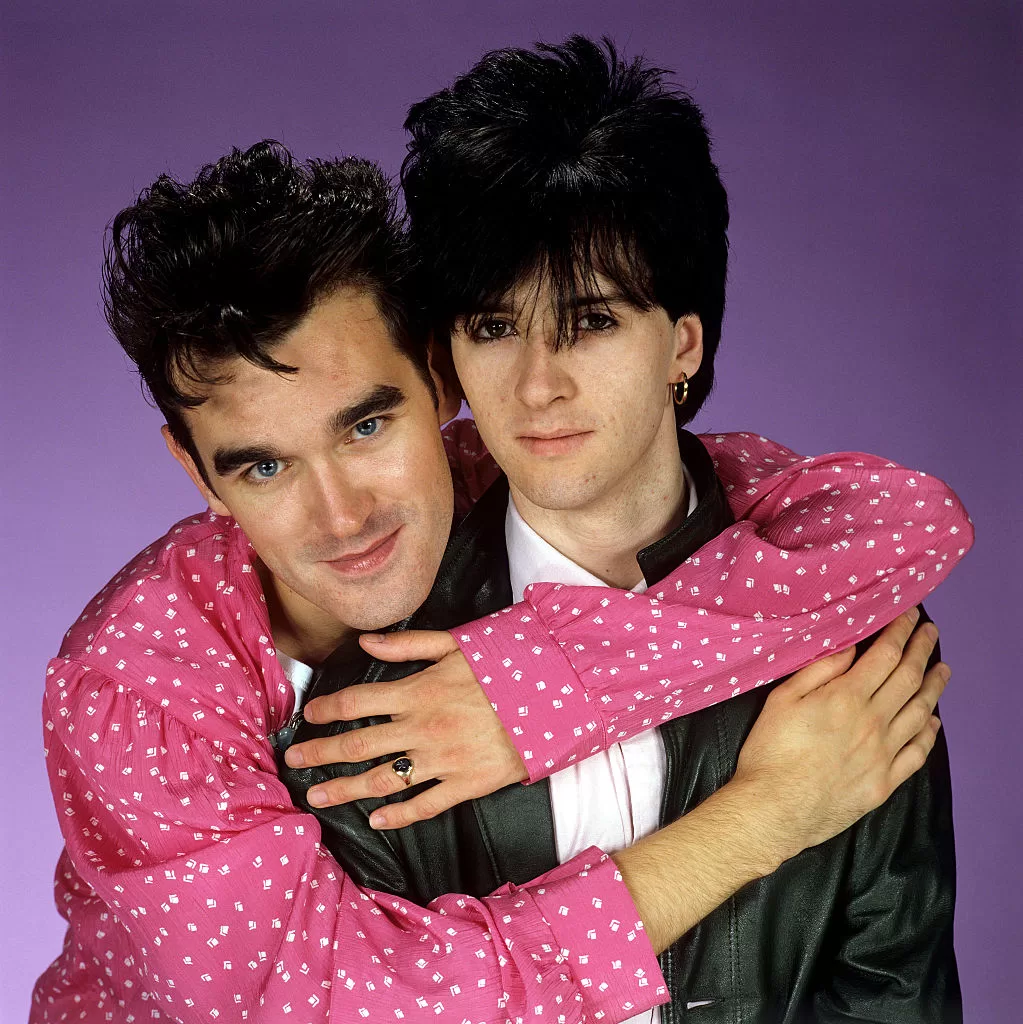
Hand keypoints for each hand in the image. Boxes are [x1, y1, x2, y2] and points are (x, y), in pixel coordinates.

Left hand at [283, 630, 527, 827]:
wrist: (554, 700)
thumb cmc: (506, 668)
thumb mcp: (458, 645)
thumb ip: (409, 645)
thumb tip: (366, 640)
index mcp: (418, 692)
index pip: (358, 701)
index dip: (327, 709)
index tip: (308, 716)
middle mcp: (422, 729)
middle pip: (358, 744)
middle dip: (321, 753)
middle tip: (294, 762)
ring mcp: (442, 760)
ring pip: (382, 780)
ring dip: (345, 789)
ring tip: (318, 797)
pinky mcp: (465, 784)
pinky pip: (424, 805)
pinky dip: (398, 816)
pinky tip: (376, 820)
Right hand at [734, 607, 948, 864]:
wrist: (774, 810)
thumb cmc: (770, 751)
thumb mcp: (782, 700)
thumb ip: (818, 671)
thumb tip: (849, 648)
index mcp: (846, 698)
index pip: (885, 656)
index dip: (900, 632)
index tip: (910, 615)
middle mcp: (873, 722)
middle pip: (908, 679)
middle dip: (921, 650)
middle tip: (930, 633)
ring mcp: (883, 754)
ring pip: (919, 713)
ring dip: (934, 687)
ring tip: (942, 670)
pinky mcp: (884, 782)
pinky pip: (916, 753)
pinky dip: (929, 733)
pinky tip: (933, 721)